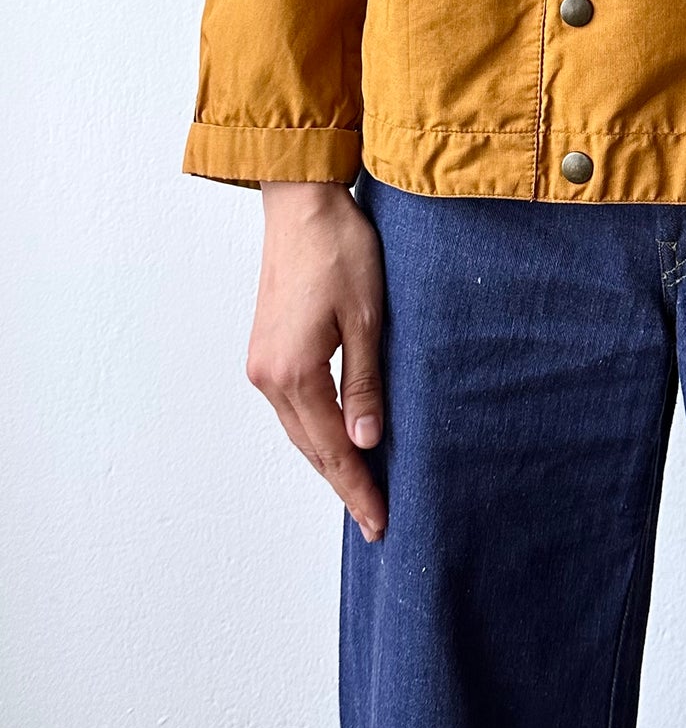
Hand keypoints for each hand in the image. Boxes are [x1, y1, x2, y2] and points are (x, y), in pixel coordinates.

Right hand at [246, 181, 387, 541]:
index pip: (332, 450)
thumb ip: (364, 385)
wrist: (302, 205)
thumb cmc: (341, 251)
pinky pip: (293, 408)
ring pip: (299, 431)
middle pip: (310, 448)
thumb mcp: (367, 319)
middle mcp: (268, 376)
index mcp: (294, 374)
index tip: (381, 523)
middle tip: (377, 522)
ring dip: (329, 461)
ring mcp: (262, 363)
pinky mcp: (267, 349)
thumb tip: (365, 444)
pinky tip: (338, 441)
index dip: (358, 489)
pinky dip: (316, 432)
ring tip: (361, 491)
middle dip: (345, 485)